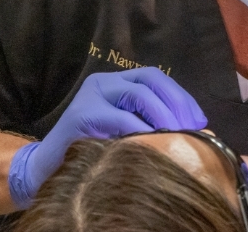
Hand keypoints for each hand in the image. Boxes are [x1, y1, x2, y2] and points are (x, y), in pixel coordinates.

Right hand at [8, 68, 206, 207]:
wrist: (48, 170)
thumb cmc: (93, 153)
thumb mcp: (125, 131)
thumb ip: (151, 123)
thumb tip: (196, 129)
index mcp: (115, 83)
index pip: (155, 78)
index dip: (180, 95)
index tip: (200, 120)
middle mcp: (102, 82)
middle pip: (150, 80)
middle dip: (176, 103)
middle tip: (192, 129)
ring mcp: (90, 96)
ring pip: (138, 95)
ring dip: (164, 116)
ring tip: (177, 136)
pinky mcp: (81, 115)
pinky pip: (120, 119)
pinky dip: (142, 130)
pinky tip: (154, 143)